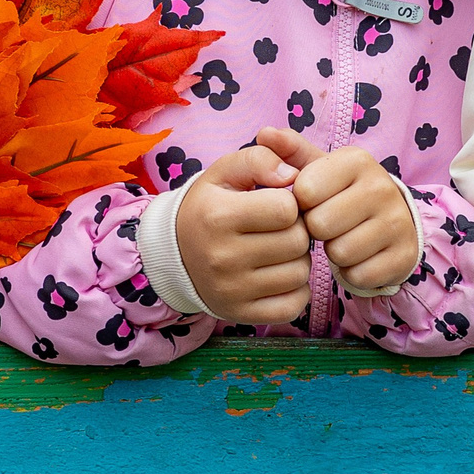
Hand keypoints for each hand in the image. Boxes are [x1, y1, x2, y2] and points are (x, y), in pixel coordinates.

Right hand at [175, 143, 311, 324]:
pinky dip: (295, 290)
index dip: (290, 202)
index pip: (287, 208)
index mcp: (219, 216)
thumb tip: (293, 175)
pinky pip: (294, 305)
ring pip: (300, 273)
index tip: (277, 203)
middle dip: (297, 230)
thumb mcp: (224, 172)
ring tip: (277, 250)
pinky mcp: (240, 315)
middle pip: (298, 242)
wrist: (173, 254)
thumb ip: (260, 159)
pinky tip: (278, 275)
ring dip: (297, 259)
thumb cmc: (208, 207)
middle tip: (281, 228)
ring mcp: (231, 290)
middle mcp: (222, 257)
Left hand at [256, 128, 419, 293]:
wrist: (390, 221)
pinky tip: (358, 257)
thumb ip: (288, 150)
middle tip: (327, 224)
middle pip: (320, 225)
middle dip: (316, 230)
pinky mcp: (404, 256)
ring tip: (342, 238)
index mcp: (357, 160)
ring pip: (339, 252)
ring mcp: (398, 223)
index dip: (301, 203)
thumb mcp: (317, 168)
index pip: (304, 191)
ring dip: (334, 253)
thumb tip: (265, 133)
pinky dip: (352, 272)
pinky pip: (358, 275)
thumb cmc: (340, 193)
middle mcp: (382, 187)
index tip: (313, 201)